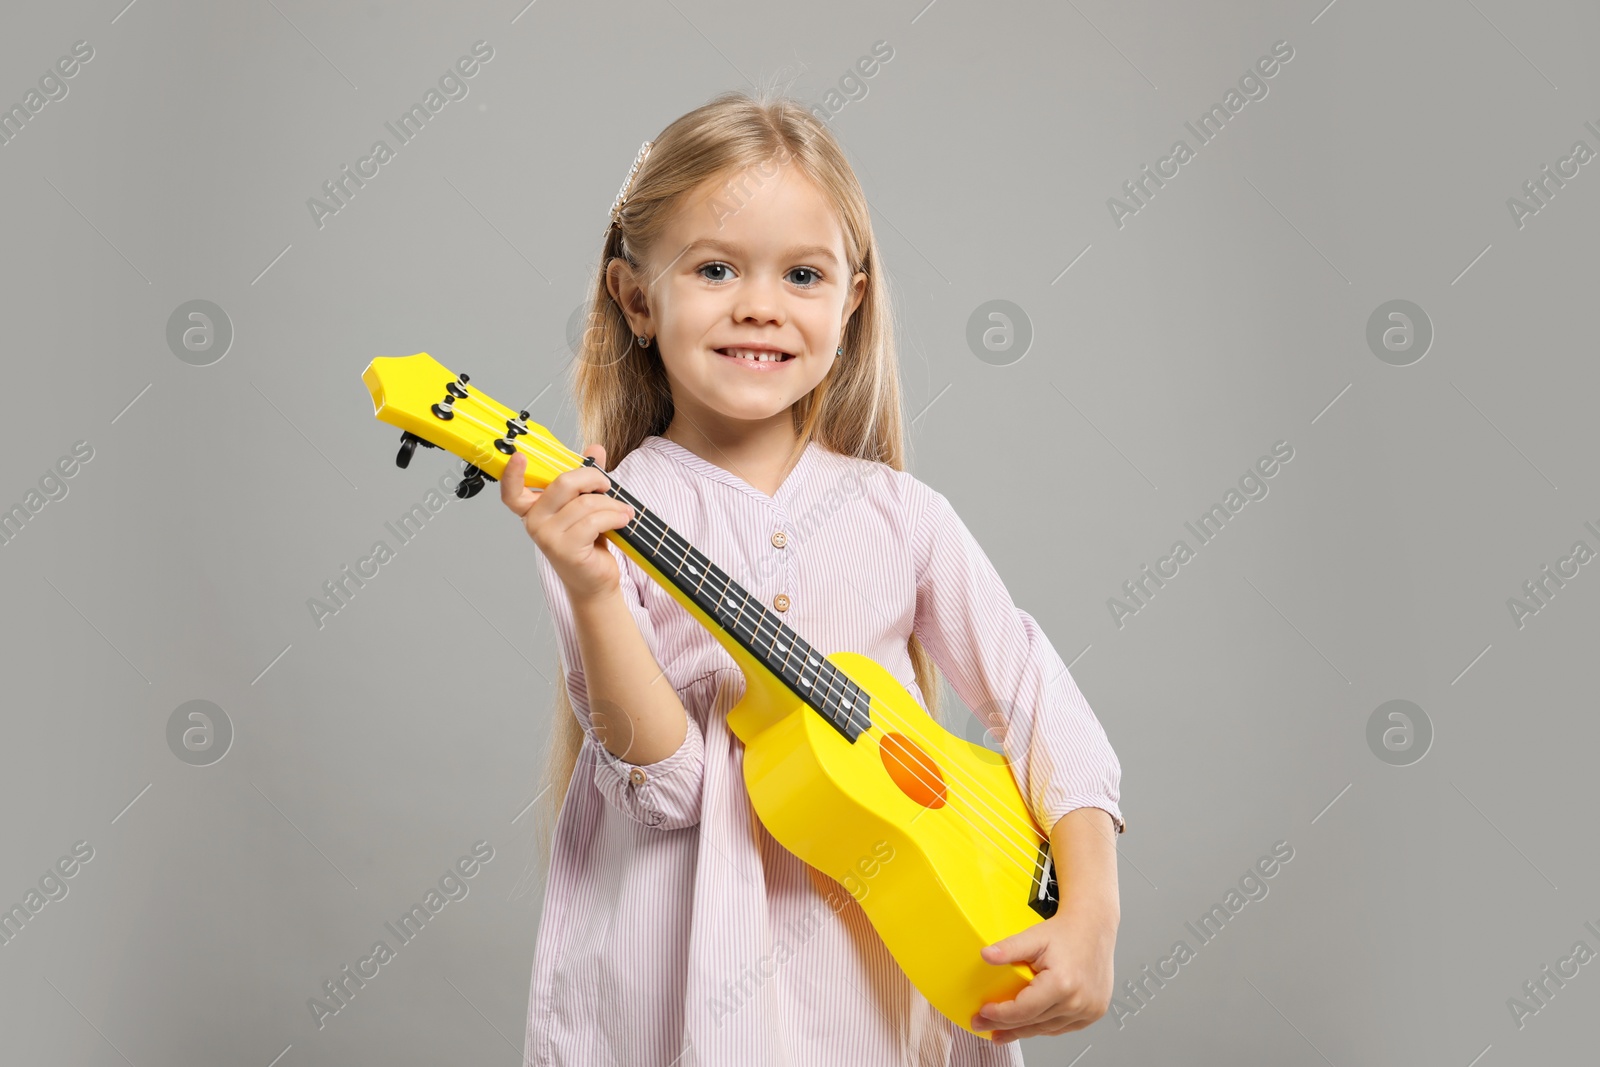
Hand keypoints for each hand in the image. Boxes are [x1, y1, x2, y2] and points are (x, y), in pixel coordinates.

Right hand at [500, 443, 634, 603]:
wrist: (595, 580)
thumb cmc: (588, 542)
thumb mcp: (586, 505)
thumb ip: (587, 477)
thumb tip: (595, 449)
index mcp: (533, 509)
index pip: (512, 491)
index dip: (512, 473)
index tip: (520, 456)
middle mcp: (534, 523)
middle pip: (563, 483)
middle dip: (593, 478)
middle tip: (607, 485)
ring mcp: (548, 537)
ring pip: (586, 502)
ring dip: (612, 504)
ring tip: (622, 511)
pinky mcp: (566, 550)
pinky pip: (595, 520)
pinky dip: (615, 516)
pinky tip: (623, 520)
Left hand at [970, 900, 1118, 1043]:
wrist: (1093, 928)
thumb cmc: (1066, 932)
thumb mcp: (1034, 937)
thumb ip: (1009, 948)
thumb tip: (986, 955)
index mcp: (1063, 983)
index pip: (1024, 1010)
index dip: (1000, 1014)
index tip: (983, 1012)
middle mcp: (1078, 1001)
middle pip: (1033, 1022)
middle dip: (1004, 1026)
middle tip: (982, 1025)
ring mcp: (1088, 1009)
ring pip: (1046, 1029)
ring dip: (1022, 1031)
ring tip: (1001, 1032)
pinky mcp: (1093, 1012)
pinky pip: (1061, 1027)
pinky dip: (1043, 1027)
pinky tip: (1028, 1026)